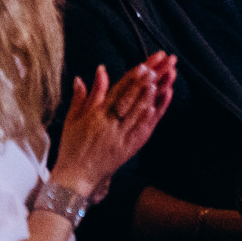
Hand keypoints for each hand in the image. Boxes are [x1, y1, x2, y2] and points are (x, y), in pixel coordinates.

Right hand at [52, 52, 175, 196]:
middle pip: (135, 95)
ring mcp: (123, 136)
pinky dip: (155, 110)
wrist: (75, 179)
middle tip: (165, 61)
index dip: (134, 76)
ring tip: (169, 74)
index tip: (146, 63)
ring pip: (143, 109)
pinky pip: (145, 126)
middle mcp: (111, 124)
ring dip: (158, 90)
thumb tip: (97, 71)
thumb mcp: (73, 119)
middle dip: (152, 76)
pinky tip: (164, 97)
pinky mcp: (131, 147)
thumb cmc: (72, 147)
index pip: (119, 90)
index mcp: (96, 115)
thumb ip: (85, 95)